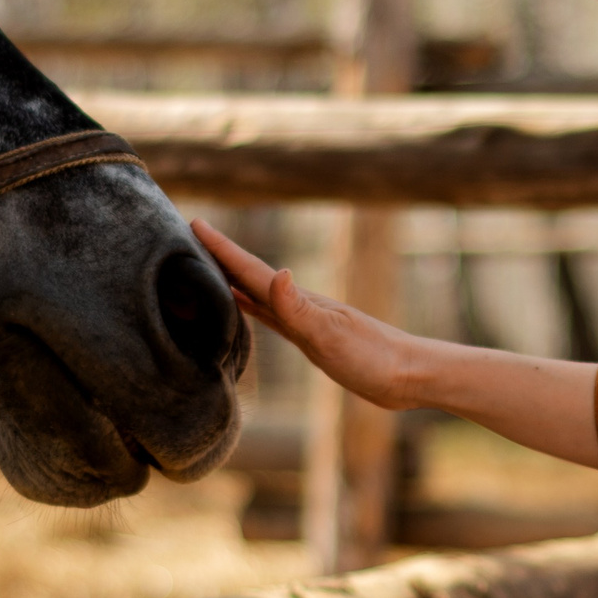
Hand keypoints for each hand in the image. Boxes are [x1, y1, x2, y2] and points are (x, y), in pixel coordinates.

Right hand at [194, 219, 418, 409]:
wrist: (408, 375)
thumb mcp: (332, 335)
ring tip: (204, 264)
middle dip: (219, 255)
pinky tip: (243, 305)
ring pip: (258, 293)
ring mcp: (305, 321)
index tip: (194, 222)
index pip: (252, 271)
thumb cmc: (373, 358)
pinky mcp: (311, 339)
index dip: (223, 248)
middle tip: (190, 234)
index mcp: (299, 302)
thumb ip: (301, 309)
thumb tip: (278, 273)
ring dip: (232, 277)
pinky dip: (250, 306)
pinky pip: (271, 316)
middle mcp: (299, 306)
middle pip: (250, 275)